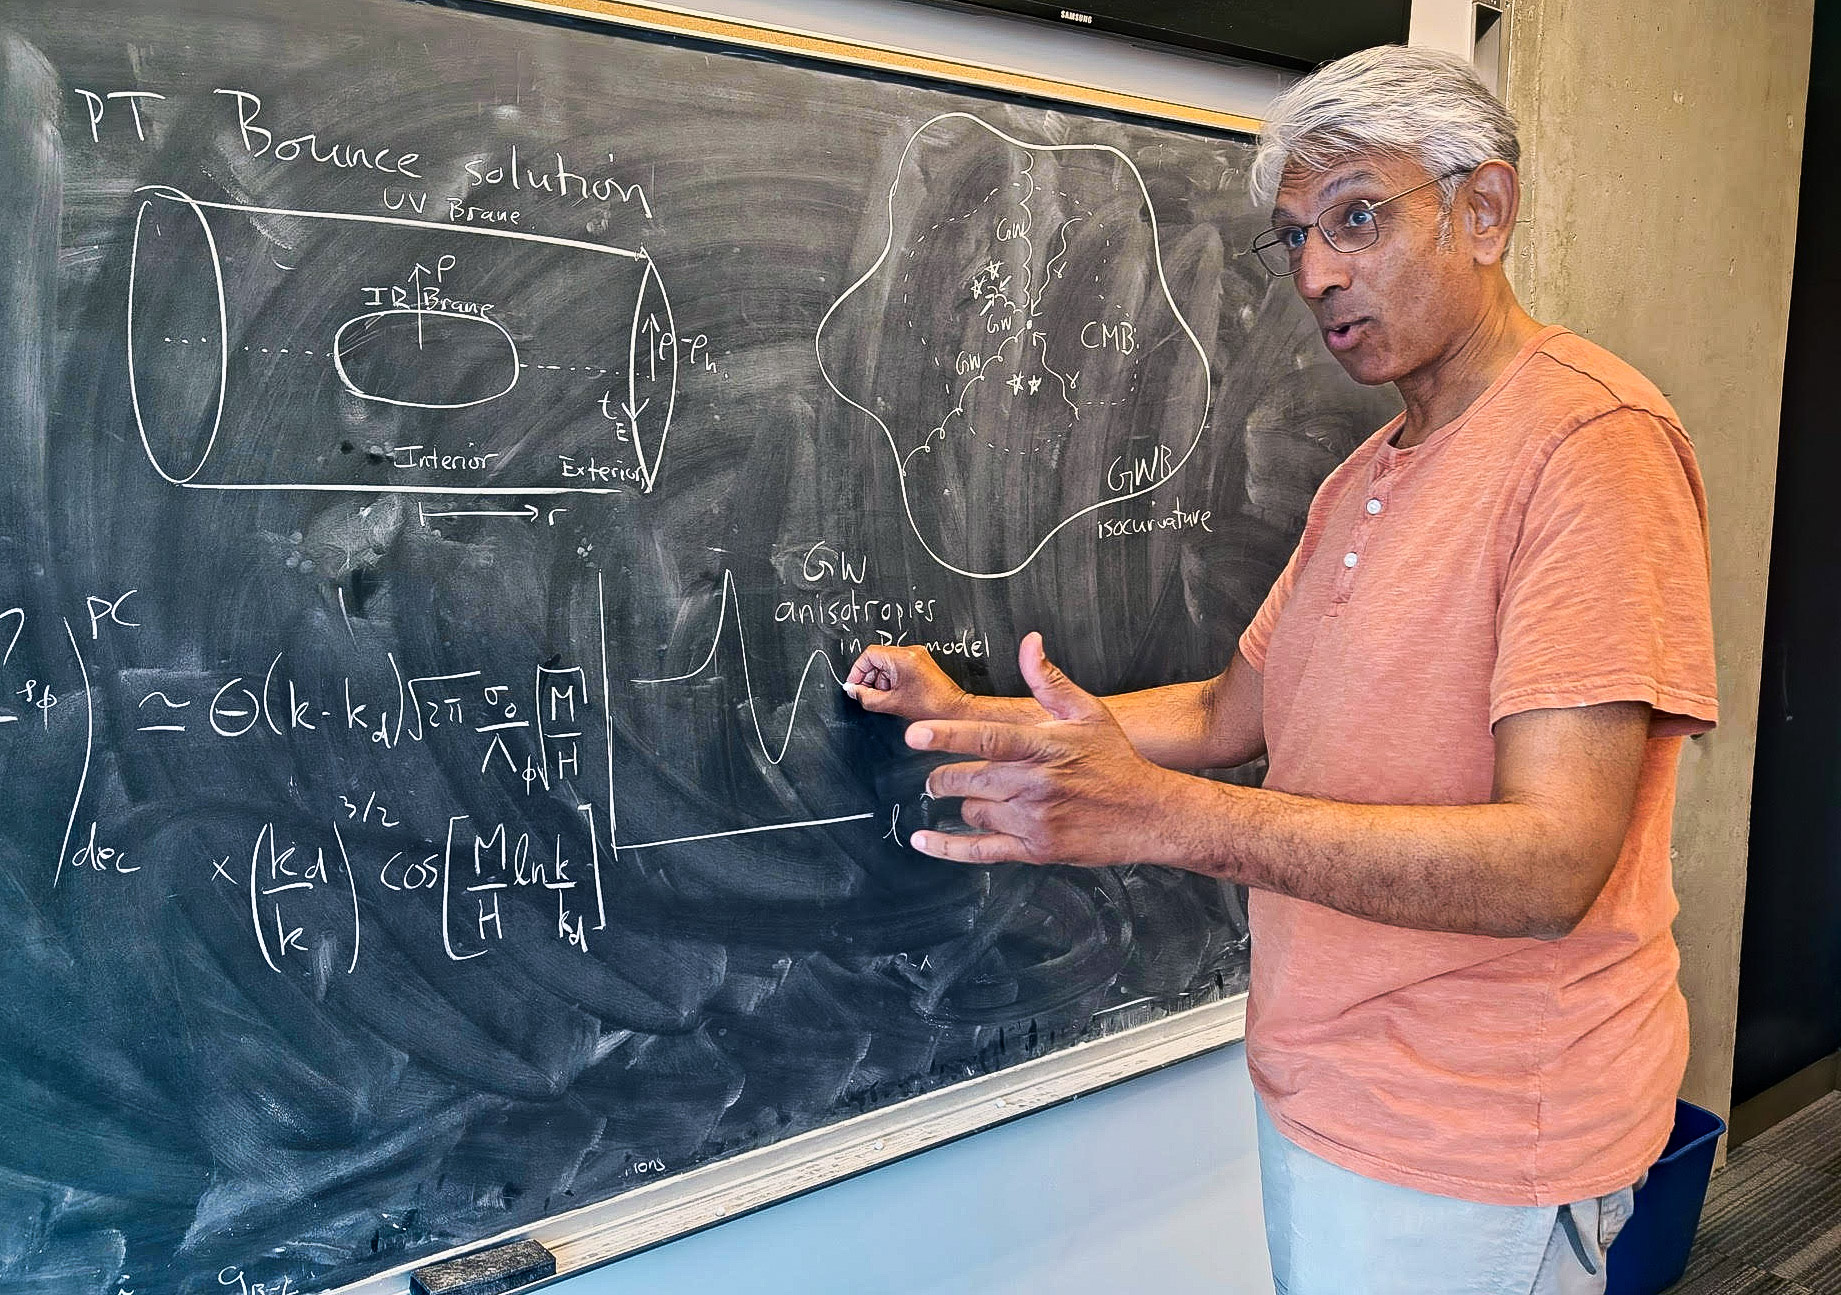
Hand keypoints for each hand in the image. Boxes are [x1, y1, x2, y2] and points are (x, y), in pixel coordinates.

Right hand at [846, 644, 967, 719]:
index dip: (857, 671)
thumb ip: (866, 697)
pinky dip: (891, 680)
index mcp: (902, 657)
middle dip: (870, 678)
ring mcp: (917, 656)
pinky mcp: (920, 663)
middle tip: (869, 694)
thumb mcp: (890, 704)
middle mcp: (911, 652)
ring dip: (881, 680)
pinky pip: (898, 666)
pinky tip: (896, 694)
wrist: (954, 711)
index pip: (869, 654)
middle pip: (877, 658)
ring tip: (887, 697)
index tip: (854, 685)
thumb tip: (853, 691)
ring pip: (887, 663)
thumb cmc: (931, 708)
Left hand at [904, 632, 1171, 865]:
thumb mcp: (1088, 713)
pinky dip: (947, 848)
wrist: (1149, 814)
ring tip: (978, 796)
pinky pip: (981, 852)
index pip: (989, 738)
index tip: (915, 734)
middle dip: (943, 778)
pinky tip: (922, 841)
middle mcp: (1036, 785)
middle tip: (936, 776)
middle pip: (970, 780)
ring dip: (966, 804)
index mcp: (1044, 747)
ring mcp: (1035, 821)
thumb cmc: (1116, 761)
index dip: (949, 736)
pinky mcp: (1035, 851)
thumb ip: (1049, 680)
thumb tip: (1029, 642)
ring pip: (974, 812)